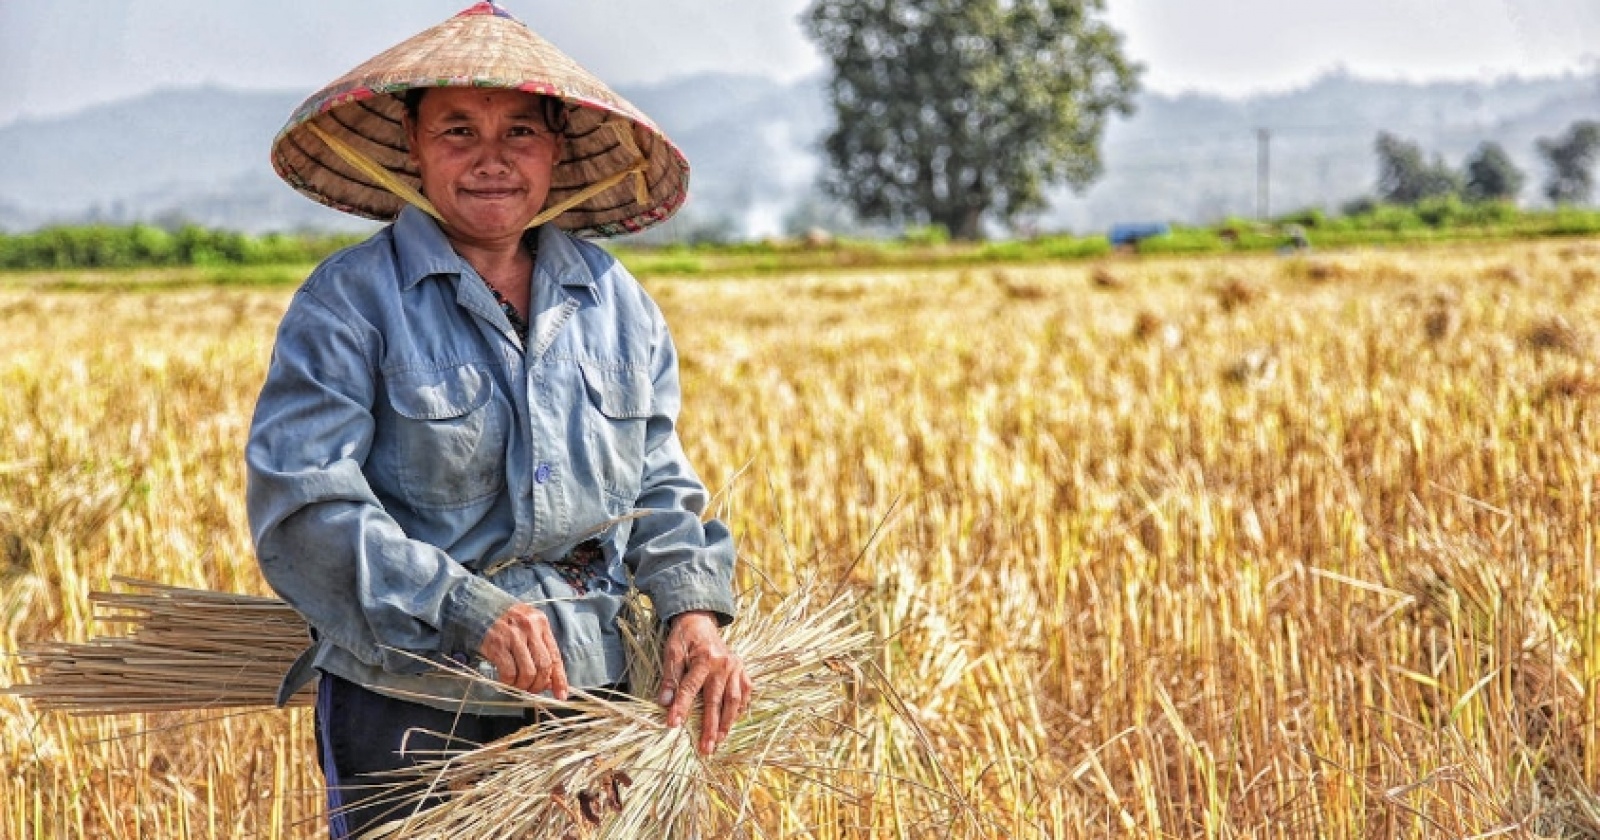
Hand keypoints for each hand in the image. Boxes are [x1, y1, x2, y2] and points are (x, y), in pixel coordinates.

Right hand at [478, 603, 568, 698]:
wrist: (478, 607)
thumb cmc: (505, 620)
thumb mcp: (527, 627)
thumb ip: (539, 649)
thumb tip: (550, 680)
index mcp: (541, 623)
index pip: (555, 656)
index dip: (560, 679)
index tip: (561, 695)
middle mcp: (530, 628)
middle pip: (544, 666)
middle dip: (539, 685)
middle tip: (532, 691)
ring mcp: (513, 636)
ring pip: (528, 672)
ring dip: (524, 686)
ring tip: (518, 687)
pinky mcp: (497, 645)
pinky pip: (509, 672)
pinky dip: (509, 682)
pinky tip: (505, 682)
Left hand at [658, 611, 750, 754]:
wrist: (700, 621)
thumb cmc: (684, 638)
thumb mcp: (672, 652)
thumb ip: (670, 677)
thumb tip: (664, 701)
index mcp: (704, 658)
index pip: (690, 688)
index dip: (681, 707)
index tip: (673, 725)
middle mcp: (723, 664)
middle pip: (716, 700)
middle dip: (710, 726)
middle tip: (706, 748)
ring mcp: (735, 667)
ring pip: (733, 700)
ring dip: (727, 722)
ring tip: (720, 740)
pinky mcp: (741, 669)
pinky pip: (744, 692)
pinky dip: (740, 707)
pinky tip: (733, 721)